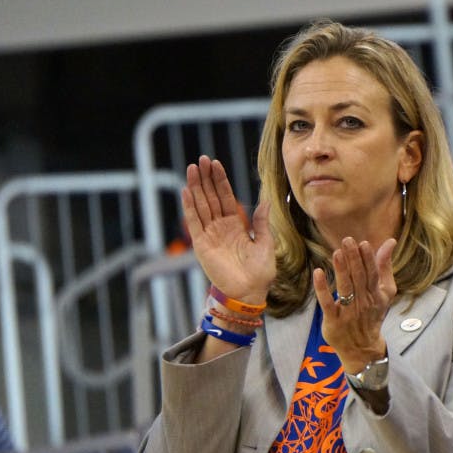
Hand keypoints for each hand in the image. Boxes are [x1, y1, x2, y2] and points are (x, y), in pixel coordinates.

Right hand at [182, 155, 273, 303]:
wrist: (250, 293)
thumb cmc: (260, 272)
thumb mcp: (265, 243)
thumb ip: (261, 222)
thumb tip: (266, 201)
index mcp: (236, 225)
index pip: (226, 197)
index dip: (220, 181)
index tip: (215, 164)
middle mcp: (221, 227)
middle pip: (211, 197)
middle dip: (206, 179)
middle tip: (201, 159)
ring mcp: (210, 234)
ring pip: (201, 205)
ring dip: (196, 187)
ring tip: (192, 169)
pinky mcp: (202, 245)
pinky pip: (194, 222)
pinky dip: (189, 207)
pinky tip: (186, 191)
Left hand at [312, 237, 395, 373]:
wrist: (363, 349)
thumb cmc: (373, 314)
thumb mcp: (384, 292)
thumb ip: (385, 267)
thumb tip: (390, 242)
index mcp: (375, 294)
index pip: (372, 274)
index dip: (368, 259)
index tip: (363, 243)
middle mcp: (363, 302)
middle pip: (359, 278)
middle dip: (354, 259)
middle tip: (347, 240)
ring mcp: (348, 313)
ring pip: (345, 289)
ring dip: (341, 270)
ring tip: (337, 253)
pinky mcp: (333, 321)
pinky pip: (327, 303)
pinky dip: (322, 289)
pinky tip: (318, 273)